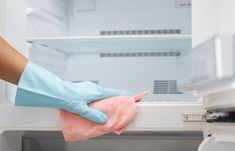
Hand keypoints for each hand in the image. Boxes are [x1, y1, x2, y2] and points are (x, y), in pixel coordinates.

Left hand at [15, 62, 132, 123]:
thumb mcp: (81, 108)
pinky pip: (97, 95)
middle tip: (122, 107)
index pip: (115, 93)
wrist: (55, 91)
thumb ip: (93, 115)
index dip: (125, 95)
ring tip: (110, 110)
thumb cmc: (67, 96)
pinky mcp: (85, 90)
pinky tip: (96, 108)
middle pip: (110, 94)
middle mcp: (94, 88)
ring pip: (103, 95)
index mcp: (97, 91)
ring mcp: (89, 88)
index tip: (133, 97)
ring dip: (108, 101)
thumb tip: (103, 119)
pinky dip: (100, 101)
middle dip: (117, 100)